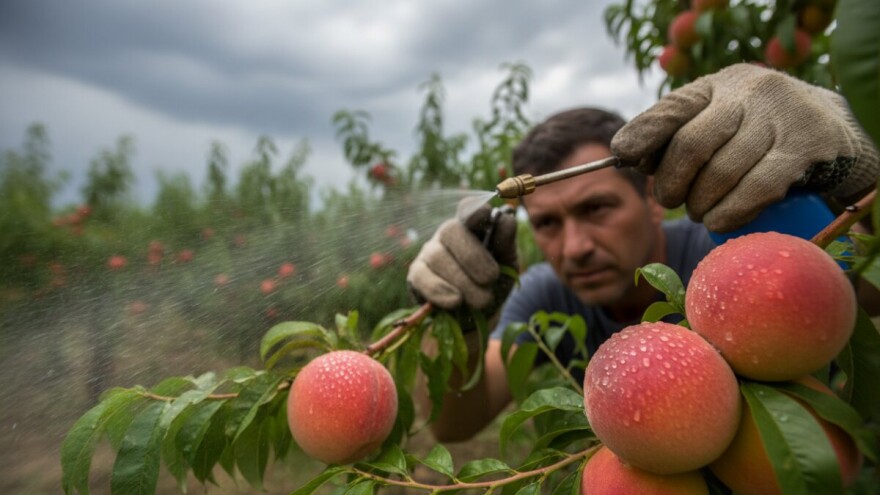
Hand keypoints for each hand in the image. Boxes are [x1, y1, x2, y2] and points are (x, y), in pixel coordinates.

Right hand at [407, 202, 517, 310]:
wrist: (479, 319)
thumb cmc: (493, 285)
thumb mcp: (508, 265)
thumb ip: (507, 243)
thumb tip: (507, 218)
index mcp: (472, 227)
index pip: (468, 209)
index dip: (475, 210)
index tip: (487, 217)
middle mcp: (447, 235)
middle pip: (451, 230)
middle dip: (473, 256)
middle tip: (491, 278)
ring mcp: (429, 253)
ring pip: (438, 256)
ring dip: (463, 281)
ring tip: (482, 301)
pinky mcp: (416, 276)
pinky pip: (422, 277)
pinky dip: (441, 290)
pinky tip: (456, 302)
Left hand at [611, 63, 878, 232]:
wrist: (823, 124)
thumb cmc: (750, 129)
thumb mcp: (713, 119)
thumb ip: (673, 134)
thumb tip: (628, 158)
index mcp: (716, 85)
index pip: (673, 107)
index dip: (644, 132)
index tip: (622, 154)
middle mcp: (747, 92)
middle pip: (692, 144)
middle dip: (672, 182)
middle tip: (670, 200)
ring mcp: (778, 117)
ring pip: (722, 172)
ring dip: (700, 203)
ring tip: (698, 211)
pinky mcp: (804, 147)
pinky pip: (756, 188)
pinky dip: (729, 212)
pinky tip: (717, 221)